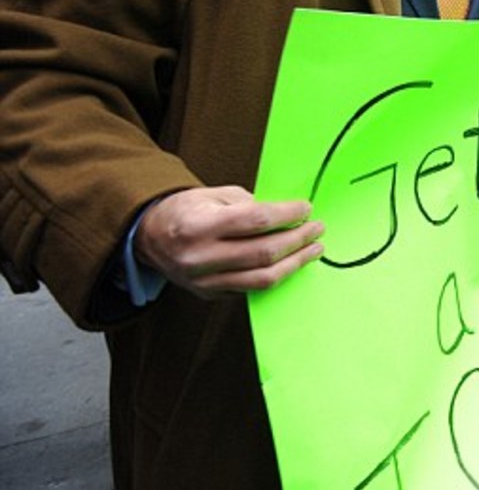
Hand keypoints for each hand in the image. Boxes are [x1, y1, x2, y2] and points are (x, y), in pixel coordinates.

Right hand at [135, 186, 323, 297]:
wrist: (150, 237)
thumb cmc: (186, 211)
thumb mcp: (214, 195)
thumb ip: (250, 205)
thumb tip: (288, 215)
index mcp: (199, 226)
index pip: (256, 221)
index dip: (287, 214)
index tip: (306, 208)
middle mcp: (200, 258)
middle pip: (263, 253)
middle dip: (298, 240)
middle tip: (317, 229)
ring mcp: (204, 281)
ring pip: (262, 278)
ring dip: (295, 263)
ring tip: (313, 249)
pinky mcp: (210, 294)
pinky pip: (251, 289)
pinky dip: (275, 275)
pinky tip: (291, 263)